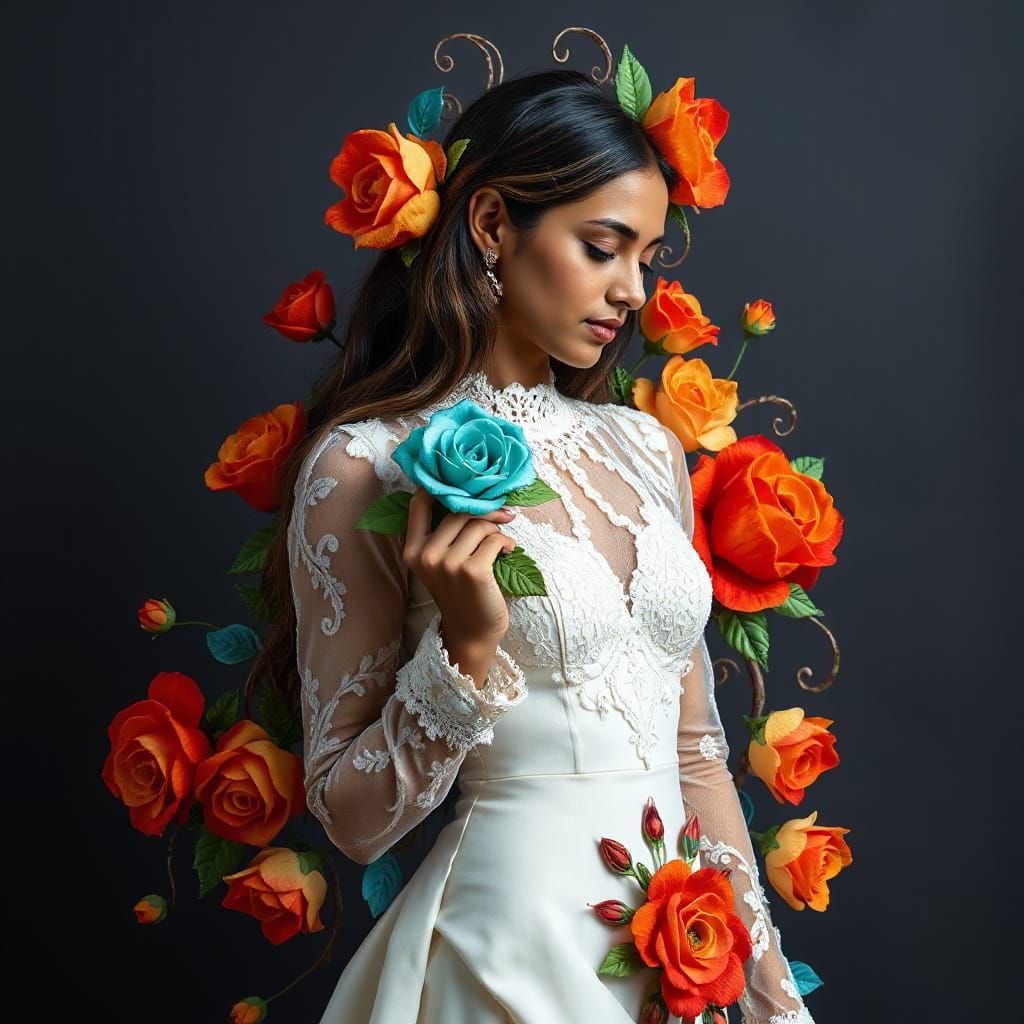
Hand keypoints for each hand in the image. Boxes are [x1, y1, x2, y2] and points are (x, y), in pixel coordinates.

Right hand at [402, 485, 517, 661]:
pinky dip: (506, 542)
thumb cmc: (461, 593)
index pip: (420, 504)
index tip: (463, 483)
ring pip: (478, 524)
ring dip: (497, 529)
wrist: (472, 632)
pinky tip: (509, 551)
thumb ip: (445, 534)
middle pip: (458, 511)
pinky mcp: (472, 571)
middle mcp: (426, 555)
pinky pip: (494, 539)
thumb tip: (471, 493)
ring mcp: (448, 563)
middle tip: (504, 515)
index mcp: (413, 550)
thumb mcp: (441, 563)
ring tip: (503, 542)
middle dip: (485, 509)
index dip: (440, 487)